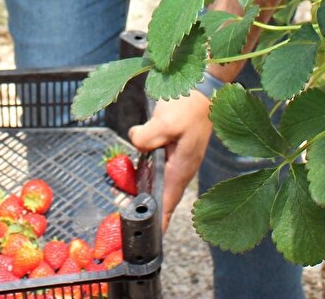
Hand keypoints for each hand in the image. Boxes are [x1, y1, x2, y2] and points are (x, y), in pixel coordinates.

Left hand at [128, 92, 213, 230]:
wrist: (203, 84)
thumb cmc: (190, 105)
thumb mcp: (167, 121)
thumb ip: (148, 137)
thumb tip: (135, 143)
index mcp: (181, 168)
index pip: (169, 204)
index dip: (159, 223)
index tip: (148, 239)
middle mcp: (179, 167)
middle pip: (159, 194)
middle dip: (143, 206)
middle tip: (121, 214)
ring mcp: (175, 157)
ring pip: (154, 178)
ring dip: (140, 185)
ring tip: (121, 194)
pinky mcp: (170, 145)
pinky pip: (153, 160)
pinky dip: (141, 163)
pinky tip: (127, 162)